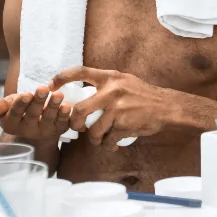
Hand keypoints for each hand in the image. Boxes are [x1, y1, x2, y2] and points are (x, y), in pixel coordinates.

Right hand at [0, 86, 70, 140]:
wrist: (37, 124)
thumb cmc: (22, 110)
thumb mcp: (9, 105)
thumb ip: (0, 106)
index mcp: (12, 124)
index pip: (15, 114)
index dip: (20, 104)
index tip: (25, 94)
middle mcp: (28, 130)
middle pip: (33, 115)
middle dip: (38, 101)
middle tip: (43, 89)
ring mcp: (44, 131)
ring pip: (49, 118)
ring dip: (54, 105)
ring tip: (58, 94)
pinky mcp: (59, 130)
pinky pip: (62, 123)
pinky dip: (65, 115)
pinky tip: (67, 106)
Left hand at [50, 67, 183, 148]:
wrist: (166, 107)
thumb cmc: (143, 94)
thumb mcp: (124, 80)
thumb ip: (105, 83)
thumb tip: (82, 91)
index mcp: (110, 77)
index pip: (80, 72)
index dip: (62, 78)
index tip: (51, 86)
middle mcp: (112, 91)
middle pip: (79, 110)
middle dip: (75, 124)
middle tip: (78, 128)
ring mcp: (118, 109)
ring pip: (93, 130)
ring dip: (93, 139)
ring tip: (98, 139)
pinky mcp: (125, 125)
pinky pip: (108, 139)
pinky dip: (107, 145)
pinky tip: (111, 144)